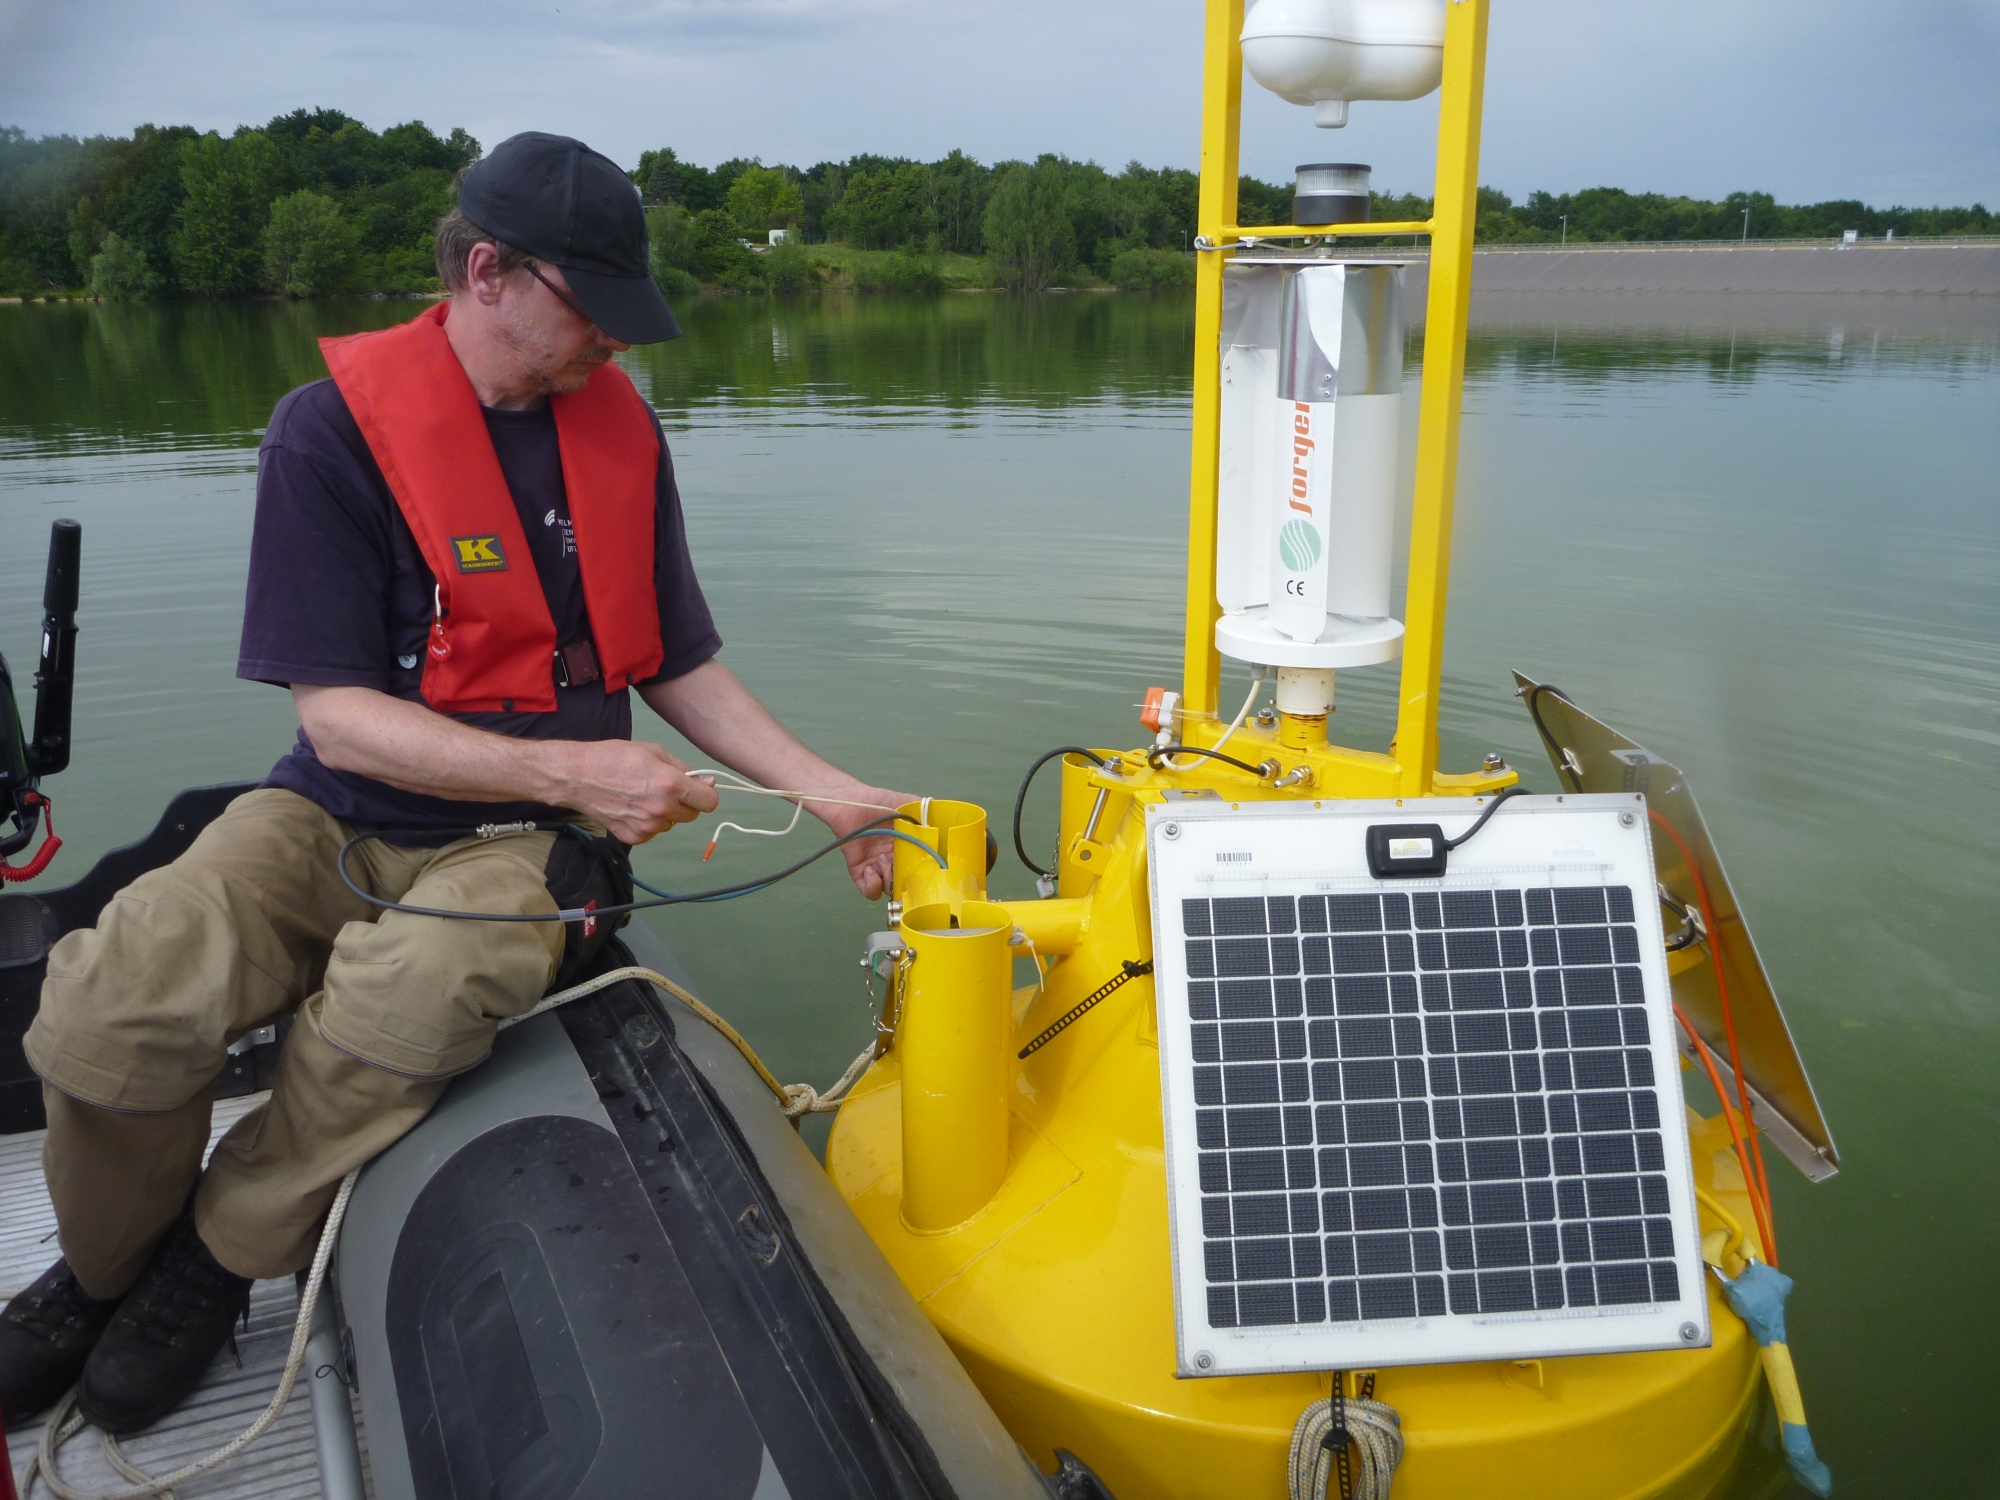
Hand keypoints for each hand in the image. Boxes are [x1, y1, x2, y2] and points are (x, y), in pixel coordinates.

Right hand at [556, 739, 719, 844]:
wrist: (578, 777)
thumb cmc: (615, 758)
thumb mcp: (654, 752)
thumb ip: (683, 769)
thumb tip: (706, 782)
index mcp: (671, 785)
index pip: (710, 802)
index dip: (706, 793)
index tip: (698, 788)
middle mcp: (662, 810)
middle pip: (692, 814)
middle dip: (685, 802)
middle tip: (665, 789)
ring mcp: (647, 827)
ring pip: (672, 823)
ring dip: (666, 813)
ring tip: (643, 795)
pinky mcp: (634, 837)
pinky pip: (653, 832)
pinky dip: (648, 822)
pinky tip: (632, 807)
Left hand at [810, 783, 917, 900]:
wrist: (853, 803)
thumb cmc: (880, 802)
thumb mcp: (911, 804)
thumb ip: (928, 816)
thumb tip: (945, 829)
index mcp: (906, 846)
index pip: (918, 867)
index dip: (922, 872)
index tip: (923, 869)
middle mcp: (892, 859)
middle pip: (905, 881)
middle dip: (905, 879)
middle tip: (898, 864)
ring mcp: (876, 866)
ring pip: (888, 888)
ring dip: (888, 879)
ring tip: (881, 860)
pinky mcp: (859, 870)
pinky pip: (869, 891)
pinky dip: (872, 885)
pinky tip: (871, 869)